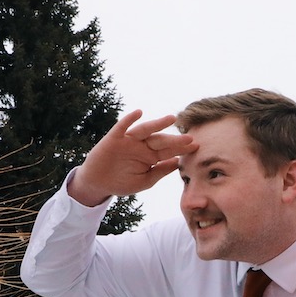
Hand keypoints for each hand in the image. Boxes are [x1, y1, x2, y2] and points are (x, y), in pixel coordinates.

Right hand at [68, 109, 197, 206]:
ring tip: (171, 119)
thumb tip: (178, 163)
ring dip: (157, 124)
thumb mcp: (145, 181)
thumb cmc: (122, 182)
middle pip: (161, 140)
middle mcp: (142, 146)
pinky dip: (129, 119)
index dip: (182, 149)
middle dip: (174, 140)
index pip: (170, 151)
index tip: (197, 146)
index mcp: (151, 156)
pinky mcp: (114, 138)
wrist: (98, 183)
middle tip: (189, 138)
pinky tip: (139, 112)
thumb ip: (160, 171)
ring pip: (145, 130)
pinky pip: (122, 127)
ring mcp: (129, 141)